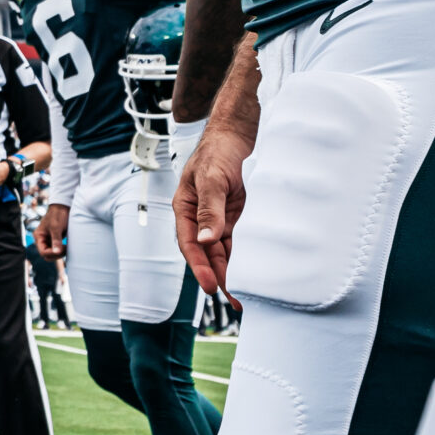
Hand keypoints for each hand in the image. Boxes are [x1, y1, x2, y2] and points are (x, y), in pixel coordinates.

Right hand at [34, 203, 68, 260]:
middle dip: (56, 255)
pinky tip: (67, 247)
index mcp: (39, 236)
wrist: (63, 207)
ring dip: (59, 254)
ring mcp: (48, 240)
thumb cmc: (58, 215)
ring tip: (68, 248)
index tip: (62, 249)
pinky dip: (62, 251)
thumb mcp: (56, 227)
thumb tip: (56, 252)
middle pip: (46, 255)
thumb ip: (56, 240)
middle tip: (66, 249)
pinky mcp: (55, 240)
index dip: (52, 253)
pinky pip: (57, 250)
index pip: (43, 252)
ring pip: (52, 254)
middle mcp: (42, 239)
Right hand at [175, 118, 253, 295]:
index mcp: (185, 208)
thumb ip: (209, 210)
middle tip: (232, 299)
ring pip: (221, 251)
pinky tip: (250, 273)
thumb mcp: (212, 179)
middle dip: (217, 276)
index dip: (199, 266)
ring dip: (230, 272)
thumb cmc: (218, 151)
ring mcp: (218, 218)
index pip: (190, 244)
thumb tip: (207, 240)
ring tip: (242, 295)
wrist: (238, 134)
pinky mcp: (235, 217)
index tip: (211, 286)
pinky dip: (241, 258)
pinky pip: (236, 242)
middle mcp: (199, 217)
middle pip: (206, 253)